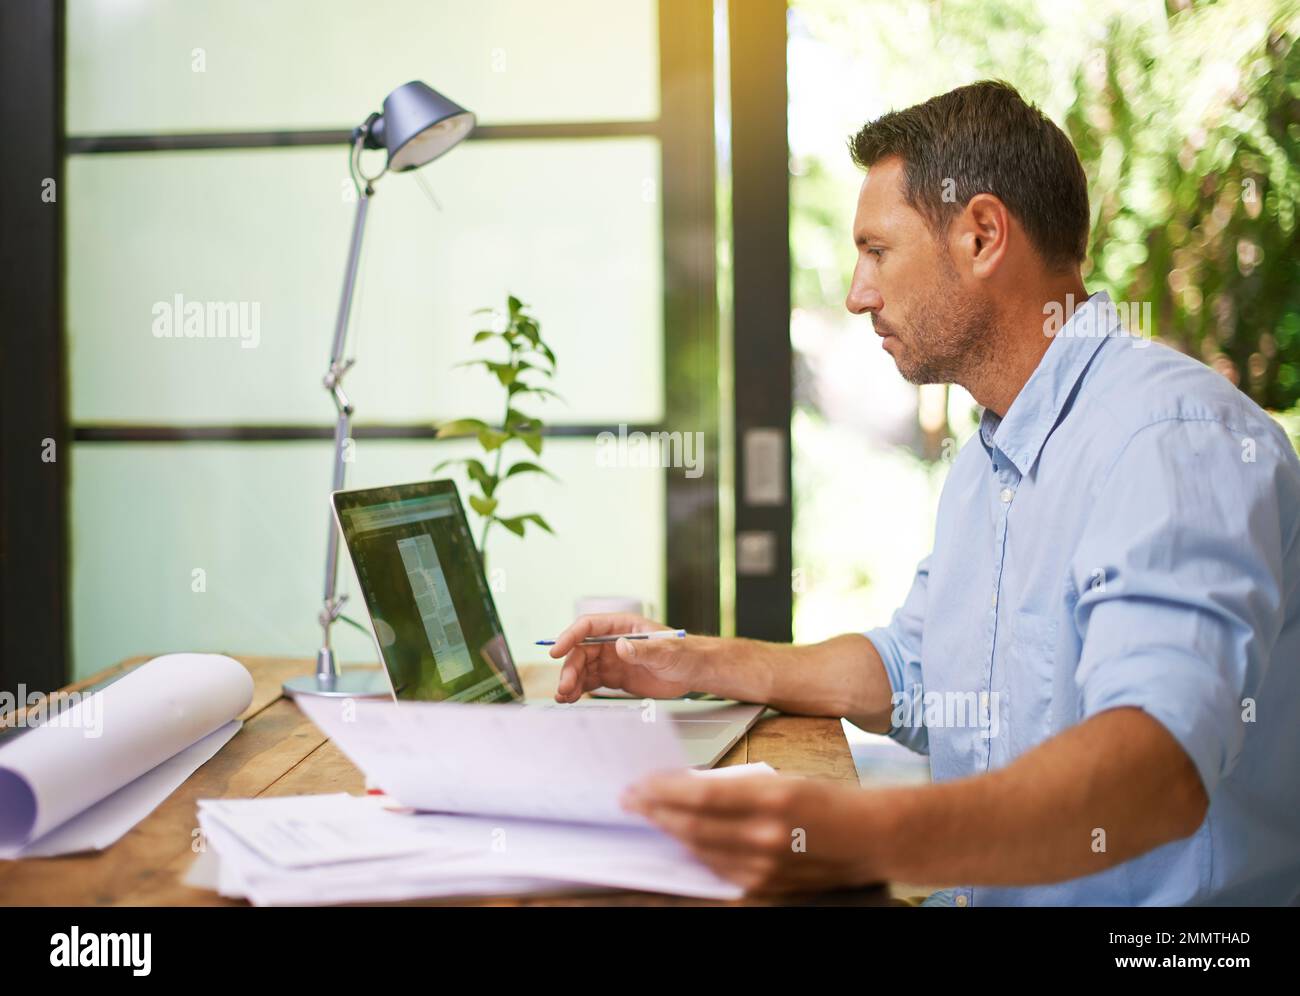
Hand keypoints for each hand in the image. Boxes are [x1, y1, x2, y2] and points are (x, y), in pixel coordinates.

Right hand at [548, 613, 697, 702]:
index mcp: (622, 626)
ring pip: (582, 668)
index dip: (570, 637)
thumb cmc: (683, 653)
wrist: (694, 672)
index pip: (588, 627)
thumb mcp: (666, 650)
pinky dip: (579, 689)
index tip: (557, 651)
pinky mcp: (614, 677)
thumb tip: (620, 646)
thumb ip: (643, 649)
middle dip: (570, 668)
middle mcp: (612, 641)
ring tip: (564, 697)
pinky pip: (591, 681)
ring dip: (571, 680)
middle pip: (581, 651)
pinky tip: (571, 698)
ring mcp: (612, 659)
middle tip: (565, 687)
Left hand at [621, 771, 882, 894]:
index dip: (663, 790)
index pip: (700, 795)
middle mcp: (766, 836)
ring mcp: (765, 867)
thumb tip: (688, 788)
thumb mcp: (780, 778)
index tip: (640, 782)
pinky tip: (682, 840)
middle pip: (692, 826)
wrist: (870, 838)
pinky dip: (695, 853)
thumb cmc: (826, 800)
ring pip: (700, 851)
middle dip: (655, 811)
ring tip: (650, 817)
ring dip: (669, 833)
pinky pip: (718, 870)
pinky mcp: (766, 887)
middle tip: (631, 799)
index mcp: (771, 798)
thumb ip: (735, 786)